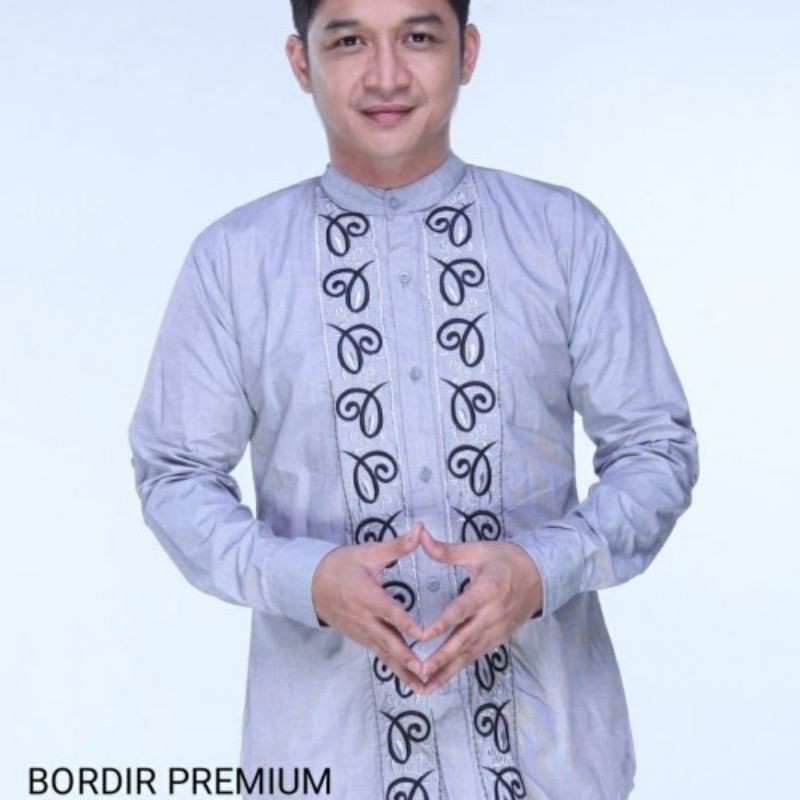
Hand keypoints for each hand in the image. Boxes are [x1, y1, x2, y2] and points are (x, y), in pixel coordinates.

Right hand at [311, 521, 427, 691]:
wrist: (311, 583)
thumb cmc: (342, 565)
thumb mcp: (369, 553)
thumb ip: (397, 546)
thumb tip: (420, 529)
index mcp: (368, 596)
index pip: (389, 611)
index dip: (405, 623)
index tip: (422, 634)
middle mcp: (365, 619)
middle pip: (388, 641)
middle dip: (406, 658)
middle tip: (425, 671)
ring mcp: (362, 632)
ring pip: (386, 654)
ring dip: (404, 670)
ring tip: (424, 686)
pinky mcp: (362, 639)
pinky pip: (381, 655)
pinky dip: (396, 669)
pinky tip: (411, 682)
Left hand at [416, 526, 542, 693]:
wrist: (541, 574)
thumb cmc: (507, 560)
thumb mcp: (478, 550)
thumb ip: (447, 550)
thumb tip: (421, 537)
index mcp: (487, 591)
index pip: (462, 610)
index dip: (443, 624)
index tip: (422, 636)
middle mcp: (492, 615)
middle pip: (465, 639)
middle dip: (442, 657)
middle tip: (419, 670)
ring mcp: (497, 630)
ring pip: (470, 653)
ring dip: (448, 670)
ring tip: (426, 685)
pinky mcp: (499, 638)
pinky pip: (477, 654)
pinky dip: (460, 667)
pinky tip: (443, 679)